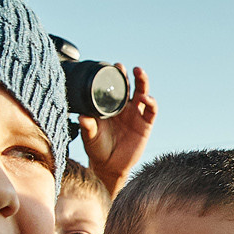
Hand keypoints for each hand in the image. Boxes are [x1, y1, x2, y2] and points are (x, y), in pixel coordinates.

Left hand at [75, 67, 155, 194]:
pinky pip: (151, 110)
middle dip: (126, 75)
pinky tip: (146, 98)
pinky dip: (151, 102)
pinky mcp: (146, 124)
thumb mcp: (90, 137)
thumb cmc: (97, 149)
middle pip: (129, 86)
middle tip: (121, 67)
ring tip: (138, 72)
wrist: (109, 167)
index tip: (109, 67)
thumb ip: (88, 127)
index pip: (113, 87)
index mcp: (109, 106)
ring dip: (142, 81)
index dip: (113, 76)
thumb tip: (82, 117)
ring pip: (142, 92)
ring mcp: (136, 115)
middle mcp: (124, 107)